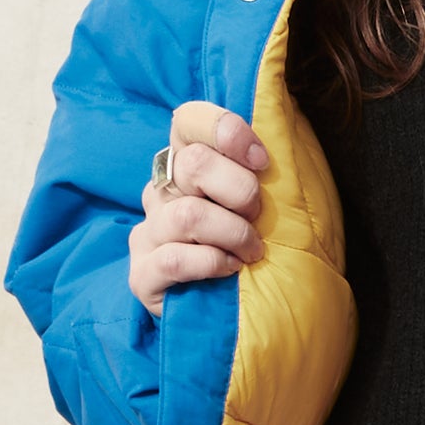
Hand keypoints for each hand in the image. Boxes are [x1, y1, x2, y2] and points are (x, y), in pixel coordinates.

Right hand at [128, 101, 269, 316]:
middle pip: (191, 164)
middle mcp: (161, 191)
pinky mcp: (143, 275)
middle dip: (241, 189)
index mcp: (188, 162)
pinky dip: (213, 262)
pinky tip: (232, 270)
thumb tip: (282, 110)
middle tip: (259, 216)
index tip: (263, 161)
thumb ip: (270, 157)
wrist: (254, 314)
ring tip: (253, 251)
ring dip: (234, 233)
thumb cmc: (267, 244)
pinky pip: (174, 259)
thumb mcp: (278, 194)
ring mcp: (147, 232)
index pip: (188, 120)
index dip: (227, 132)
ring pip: (187, 214)